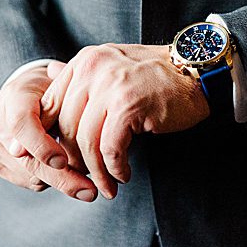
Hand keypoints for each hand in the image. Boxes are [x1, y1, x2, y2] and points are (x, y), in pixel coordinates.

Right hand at [0, 65, 97, 201]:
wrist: (26, 93)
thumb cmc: (51, 85)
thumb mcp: (62, 80)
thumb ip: (67, 85)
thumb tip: (68, 87)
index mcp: (12, 96)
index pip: (20, 124)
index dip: (41, 145)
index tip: (63, 161)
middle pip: (26, 158)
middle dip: (61, 177)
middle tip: (90, 191)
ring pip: (28, 174)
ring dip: (61, 182)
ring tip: (88, 183)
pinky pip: (26, 180)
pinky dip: (50, 180)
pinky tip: (68, 173)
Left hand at [40, 44, 209, 199]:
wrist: (198, 72)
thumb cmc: (158, 76)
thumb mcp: (114, 68)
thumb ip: (82, 81)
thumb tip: (49, 89)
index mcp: (85, 60)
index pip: (50, 104)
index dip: (48, 138)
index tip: (53, 162)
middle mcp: (92, 68)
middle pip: (66, 127)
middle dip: (73, 160)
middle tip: (82, 178)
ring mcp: (110, 85)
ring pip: (86, 141)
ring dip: (95, 171)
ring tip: (105, 185)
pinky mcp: (129, 105)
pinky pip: (110, 148)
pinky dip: (115, 168)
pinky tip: (123, 175)